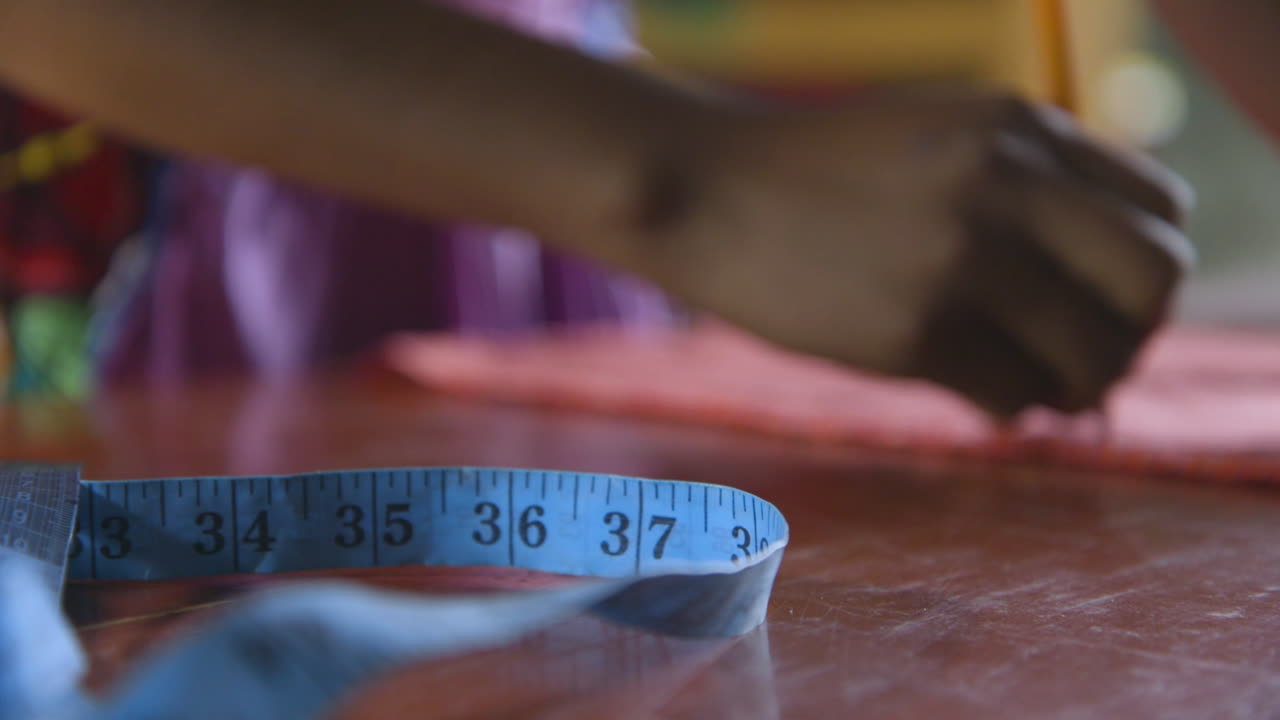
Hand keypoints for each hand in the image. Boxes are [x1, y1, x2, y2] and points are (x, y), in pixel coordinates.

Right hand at [652, 89, 1193, 416]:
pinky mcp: (915, 333)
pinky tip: (976, 396)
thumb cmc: (817, 171)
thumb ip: (1027, 183)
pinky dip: (1009, 407)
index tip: (1102, 300)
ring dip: (1074, 384)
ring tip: (1032, 386)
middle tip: (1084, 356)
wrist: (704, 190)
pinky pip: (1014, 396)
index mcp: (1021, 125)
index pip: (1163, 209)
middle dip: (1130, 332)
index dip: (1143, 268)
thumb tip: (1097, 293)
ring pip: (1092, 355)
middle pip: (1153, 282)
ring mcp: (963, 260)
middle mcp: (1009, 185)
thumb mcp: (940, 135)